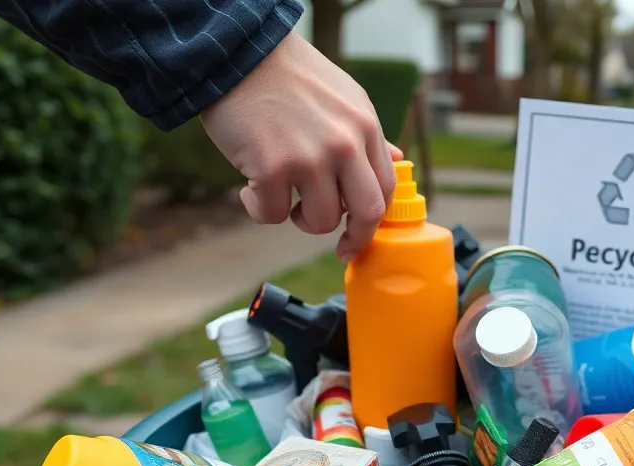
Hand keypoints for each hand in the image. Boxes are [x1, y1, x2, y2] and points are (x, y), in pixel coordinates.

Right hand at [200, 32, 402, 259]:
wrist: (236, 52)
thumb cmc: (288, 76)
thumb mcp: (343, 96)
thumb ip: (367, 134)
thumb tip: (397, 161)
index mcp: (364, 127)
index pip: (386, 188)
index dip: (374, 219)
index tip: (359, 232)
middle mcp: (344, 144)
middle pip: (366, 213)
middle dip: (354, 237)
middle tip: (340, 246)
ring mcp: (309, 158)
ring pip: (319, 221)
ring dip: (299, 218)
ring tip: (283, 195)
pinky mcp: (272, 168)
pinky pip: (272, 215)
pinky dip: (258, 208)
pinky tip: (249, 186)